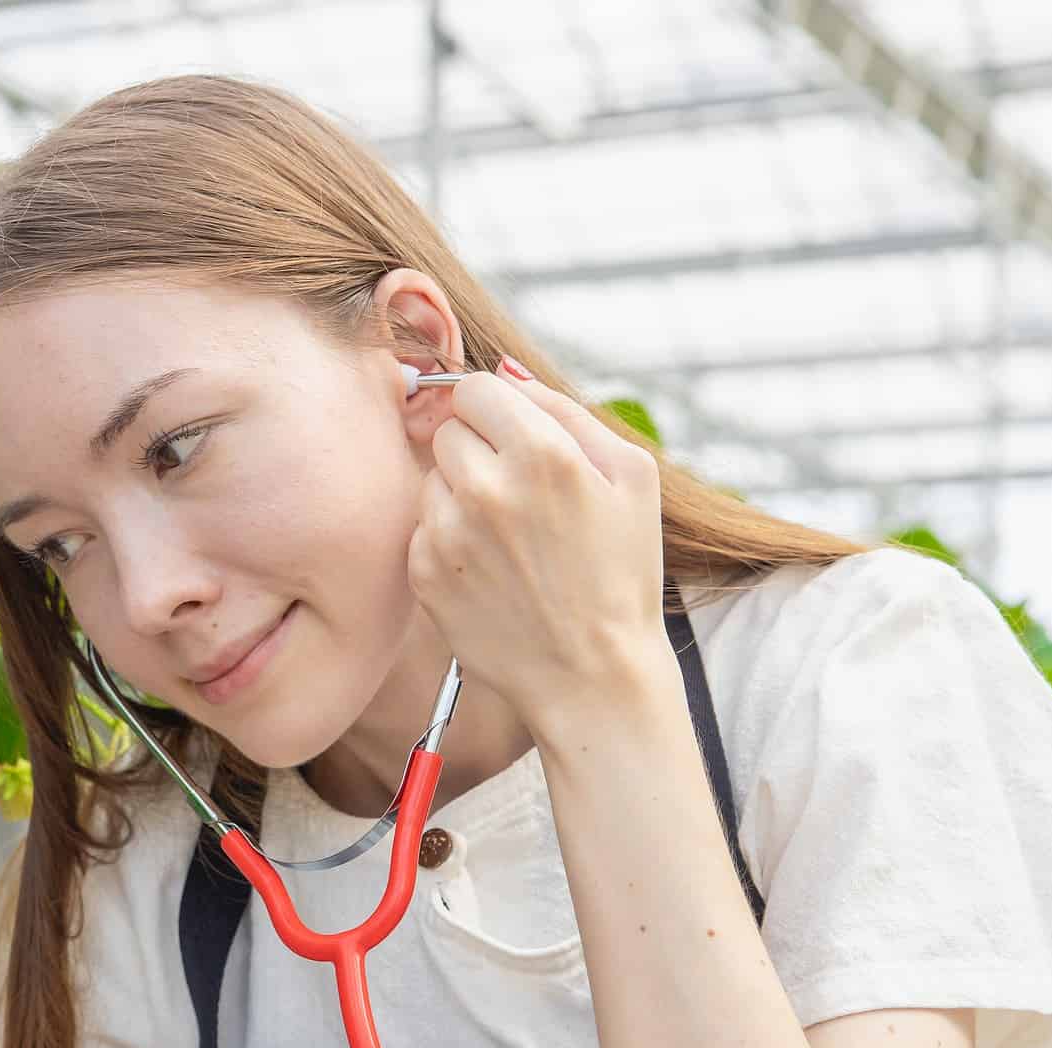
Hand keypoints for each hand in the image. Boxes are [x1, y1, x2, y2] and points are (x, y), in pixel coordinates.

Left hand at [407, 357, 672, 729]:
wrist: (591, 673)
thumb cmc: (620, 570)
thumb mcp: (630, 476)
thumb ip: (566, 409)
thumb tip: (506, 370)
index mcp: (544, 454)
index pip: (476, 388)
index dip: (495, 410)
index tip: (513, 436)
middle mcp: (487, 488)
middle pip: (448, 429)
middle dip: (479, 449)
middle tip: (519, 494)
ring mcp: (449, 533)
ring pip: (431, 477)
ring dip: (460, 494)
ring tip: (508, 537)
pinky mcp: (423, 572)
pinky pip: (421, 526)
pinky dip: (447, 538)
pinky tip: (489, 567)